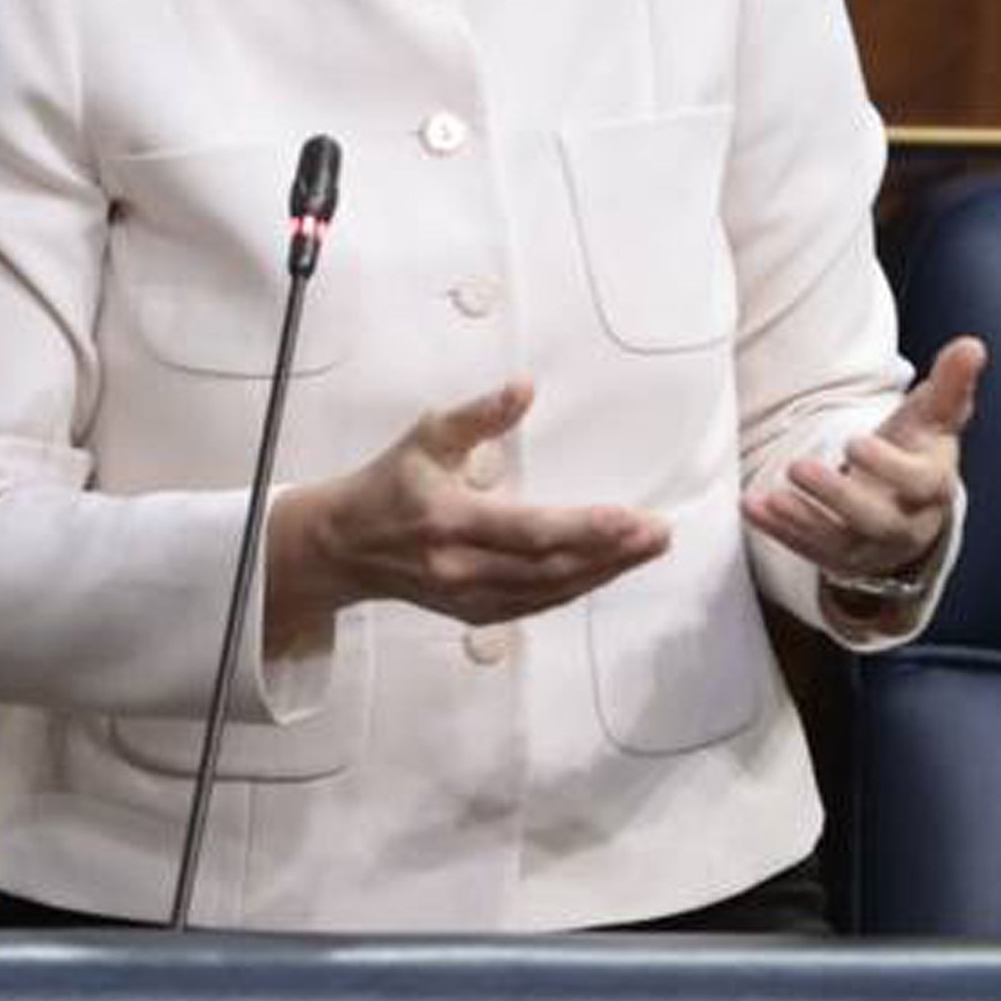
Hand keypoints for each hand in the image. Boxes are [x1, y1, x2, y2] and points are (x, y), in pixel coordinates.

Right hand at [265, 379, 669, 650]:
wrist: (341, 548)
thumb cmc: (386, 486)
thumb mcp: (425, 437)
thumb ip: (477, 415)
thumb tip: (524, 387)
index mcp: (449, 521)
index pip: (531, 531)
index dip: (587, 528)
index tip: (632, 518)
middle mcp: (462, 568)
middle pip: (552, 568)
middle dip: (612, 553)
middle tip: (659, 533)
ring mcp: (468, 597)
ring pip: (550, 592)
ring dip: (605, 573)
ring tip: (647, 549)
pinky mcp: (473, 613)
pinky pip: (537, 605)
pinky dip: (577, 589)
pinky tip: (608, 571)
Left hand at [745, 335, 982, 607]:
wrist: (907, 511)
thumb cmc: (918, 454)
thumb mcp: (934, 421)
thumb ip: (951, 386)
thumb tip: (972, 346)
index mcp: (932, 487)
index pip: (918, 483)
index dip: (888, 466)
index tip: (854, 443)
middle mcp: (905, 524)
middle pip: (875, 520)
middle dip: (836, 496)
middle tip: (798, 467)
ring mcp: (870, 548)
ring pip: (837, 542)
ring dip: (801, 519)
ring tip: (770, 496)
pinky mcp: (839, 560)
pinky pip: (807, 550)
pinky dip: (778, 531)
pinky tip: (751, 506)